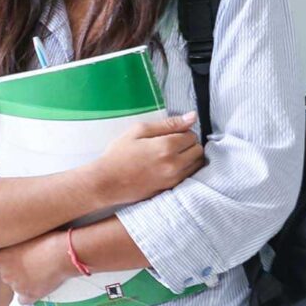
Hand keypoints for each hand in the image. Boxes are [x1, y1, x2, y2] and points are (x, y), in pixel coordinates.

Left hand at [0, 231, 73, 303]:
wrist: (62, 253)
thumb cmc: (46, 240)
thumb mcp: (24, 238)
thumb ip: (15, 247)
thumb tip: (17, 251)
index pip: (0, 262)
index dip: (12, 259)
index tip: (23, 257)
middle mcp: (4, 273)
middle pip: (8, 275)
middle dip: (17, 272)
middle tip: (33, 265)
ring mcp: (16, 286)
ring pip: (17, 287)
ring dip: (25, 283)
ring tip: (40, 274)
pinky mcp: (28, 295)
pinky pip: (24, 300)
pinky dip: (30, 296)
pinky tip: (38, 288)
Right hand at [85, 112, 203, 205]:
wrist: (107, 182)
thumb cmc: (119, 154)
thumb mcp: (139, 130)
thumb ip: (169, 123)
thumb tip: (193, 116)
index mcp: (167, 146)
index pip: (192, 135)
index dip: (183, 131)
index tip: (170, 133)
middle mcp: (175, 164)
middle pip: (198, 150)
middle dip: (189, 144)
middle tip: (171, 143)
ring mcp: (174, 178)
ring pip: (197, 164)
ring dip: (190, 157)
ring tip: (172, 155)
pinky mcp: (171, 189)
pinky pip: (190, 176)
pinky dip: (186, 169)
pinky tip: (170, 166)